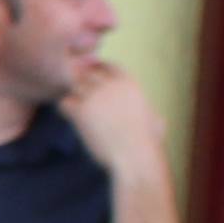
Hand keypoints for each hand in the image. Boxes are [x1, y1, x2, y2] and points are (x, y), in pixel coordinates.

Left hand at [57, 58, 172, 182]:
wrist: (134, 156)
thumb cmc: (147, 144)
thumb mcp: (155, 122)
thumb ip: (151, 114)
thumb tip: (158, 121)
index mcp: (128, 82)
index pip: (106, 66)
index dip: (97, 72)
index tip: (94, 83)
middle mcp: (111, 85)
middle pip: (87, 74)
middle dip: (84, 84)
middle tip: (85, 101)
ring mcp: (95, 96)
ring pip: (75, 86)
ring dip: (76, 97)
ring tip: (82, 113)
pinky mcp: (82, 111)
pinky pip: (65, 102)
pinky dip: (67, 109)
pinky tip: (74, 120)